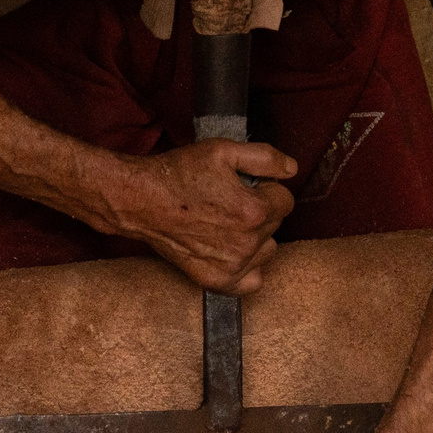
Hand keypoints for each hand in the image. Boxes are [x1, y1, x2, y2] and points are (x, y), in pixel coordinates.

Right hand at [105, 139, 296, 292]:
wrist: (140, 201)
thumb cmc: (178, 174)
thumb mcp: (223, 151)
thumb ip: (265, 158)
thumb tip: (291, 169)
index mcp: (254, 211)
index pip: (285, 200)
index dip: (267, 188)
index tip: (246, 185)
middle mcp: (247, 243)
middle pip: (276, 225)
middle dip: (260, 210)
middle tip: (230, 200)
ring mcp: (233, 266)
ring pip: (267, 250)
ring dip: (256, 238)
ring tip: (227, 224)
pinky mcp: (217, 281)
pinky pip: (252, 281)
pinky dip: (247, 268)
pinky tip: (232, 251)